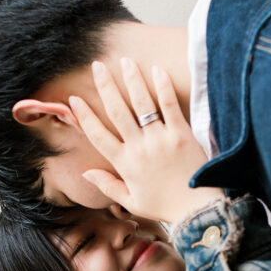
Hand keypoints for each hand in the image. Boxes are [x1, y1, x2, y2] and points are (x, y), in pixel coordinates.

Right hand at [69, 58, 223, 223]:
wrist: (196, 210)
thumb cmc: (164, 205)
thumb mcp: (131, 201)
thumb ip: (107, 185)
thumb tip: (85, 173)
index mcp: (124, 164)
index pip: (98, 135)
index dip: (84, 116)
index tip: (74, 99)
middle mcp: (139, 149)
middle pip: (117, 111)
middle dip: (105, 86)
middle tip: (97, 65)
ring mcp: (160, 140)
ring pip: (142, 104)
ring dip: (132, 80)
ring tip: (125, 60)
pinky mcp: (181, 135)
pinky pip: (170, 106)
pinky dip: (163, 86)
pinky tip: (156, 69)